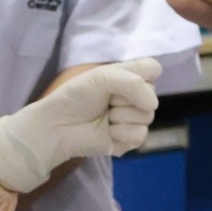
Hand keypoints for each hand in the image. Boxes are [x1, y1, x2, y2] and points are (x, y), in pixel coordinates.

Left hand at [0, 59, 161, 192]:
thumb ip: (132, 83)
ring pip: (147, 117)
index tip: (121, 80)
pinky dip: (122, 134)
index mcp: (128, 77)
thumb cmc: (75, 96)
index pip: (153, 70)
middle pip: (153, 96)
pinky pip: (140, 136)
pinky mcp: (128, 141)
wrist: (57, 125)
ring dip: (122, 117)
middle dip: (126, 98)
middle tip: (106, 101)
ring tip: (105, 117)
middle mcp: (134, 98)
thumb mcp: (102, 77)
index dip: (143, 75)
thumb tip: (154, 106)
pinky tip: (108, 132)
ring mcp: (132, 120)